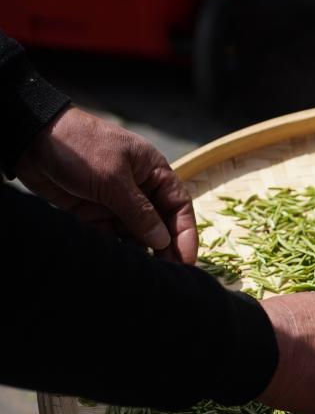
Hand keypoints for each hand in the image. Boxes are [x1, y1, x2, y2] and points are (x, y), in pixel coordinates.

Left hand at [15, 106, 197, 262]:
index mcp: (153, 171)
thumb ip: (139, 213)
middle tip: (167, 274)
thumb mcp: (114, 180)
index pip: (178, 205)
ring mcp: (115, 201)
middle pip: (160, 223)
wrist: (30, 138)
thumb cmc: (80, 147)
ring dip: (139, 250)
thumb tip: (163, 241)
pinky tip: (119, 262)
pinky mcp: (93, 212)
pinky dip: (115, 248)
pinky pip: (111, 235)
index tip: (186, 261)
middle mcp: (139, 187)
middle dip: (164, 247)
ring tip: (142, 270)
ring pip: (136, 232)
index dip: (185, 234)